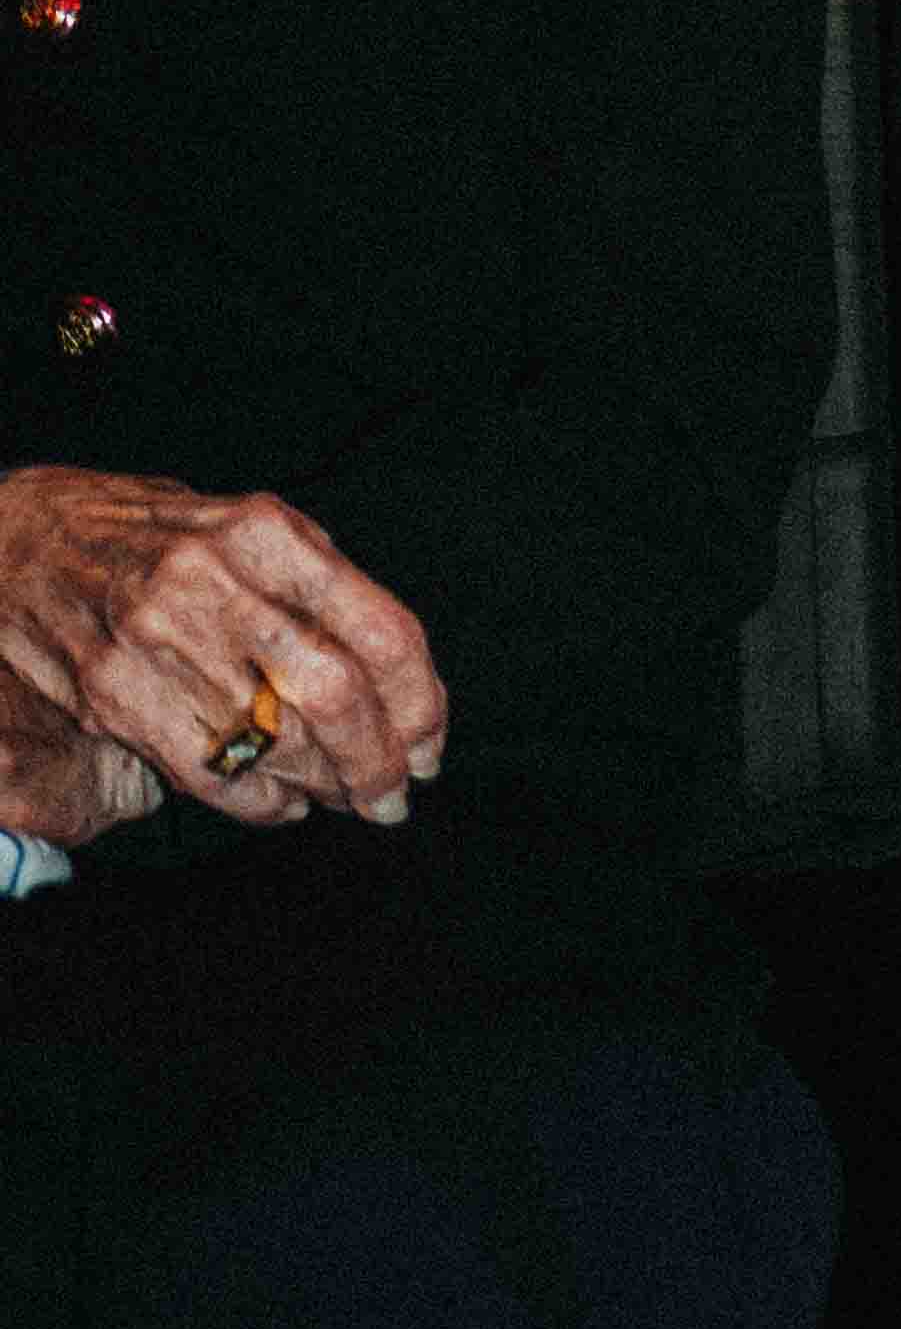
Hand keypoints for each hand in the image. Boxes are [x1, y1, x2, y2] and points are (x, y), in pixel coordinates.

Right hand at [0, 471, 445, 826]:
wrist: (19, 540)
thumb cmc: (152, 535)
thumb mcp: (242, 526)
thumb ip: (317, 586)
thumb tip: (401, 679)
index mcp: (265, 533)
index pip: (380, 629)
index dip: (421, 701)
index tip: (431, 743)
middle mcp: (213, 582)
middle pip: (335, 694)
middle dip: (379, 761)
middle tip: (395, 794)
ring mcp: (157, 639)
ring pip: (275, 742)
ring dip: (324, 786)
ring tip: (342, 796)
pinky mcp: (113, 693)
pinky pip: (212, 773)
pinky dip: (262, 802)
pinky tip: (283, 802)